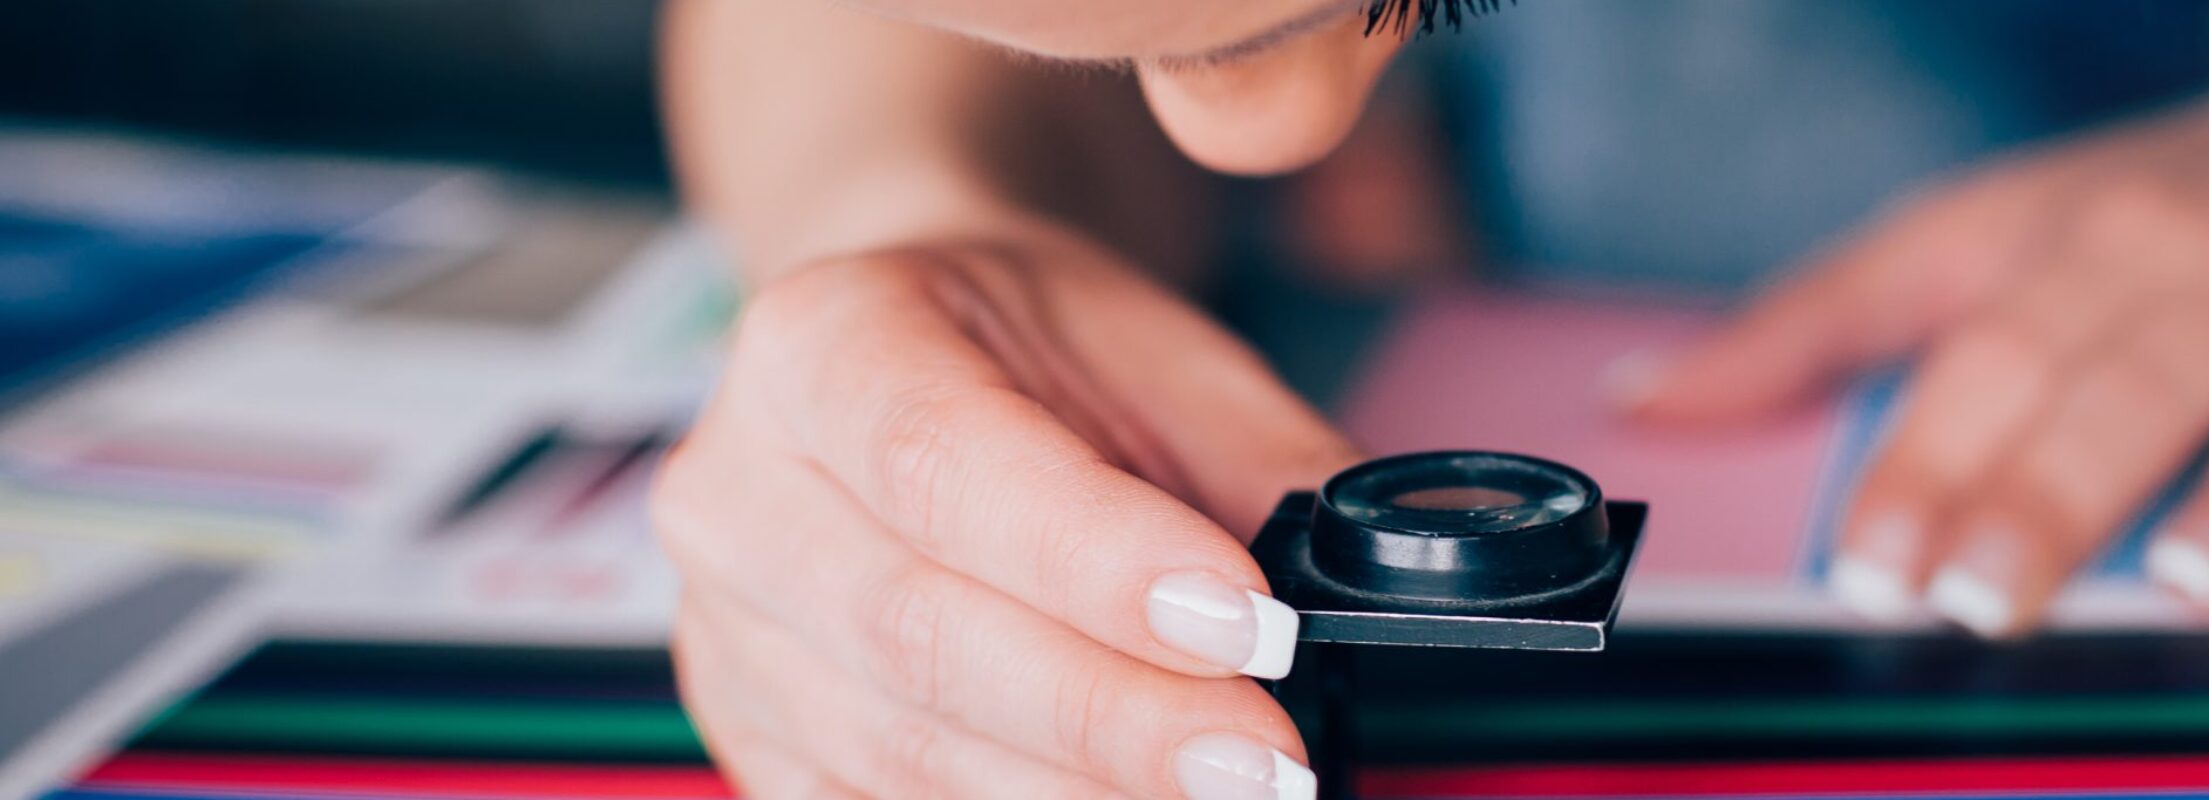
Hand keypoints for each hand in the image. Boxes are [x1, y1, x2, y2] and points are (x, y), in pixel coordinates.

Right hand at [653, 234, 1355, 798]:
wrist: (914, 362)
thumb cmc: (1039, 352)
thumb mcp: (1165, 354)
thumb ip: (1271, 465)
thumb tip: (1392, 583)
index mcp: (818, 342)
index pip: (946, 462)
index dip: (1099, 561)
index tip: (1250, 624)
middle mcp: (735, 488)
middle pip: (919, 630)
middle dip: (1117, 715)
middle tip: (1270, 761)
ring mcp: (725, 629)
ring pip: (902, 749)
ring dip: (1081, 794)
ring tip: (1228, 796)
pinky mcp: (754, 737)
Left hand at [1620, 95, 2208, 635]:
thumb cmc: (2160, 219)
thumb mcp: (1979, 235)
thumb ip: (1822, 322)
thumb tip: (1651, 398)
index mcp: (2080, 243)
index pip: (1984, 356)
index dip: (1922, 459)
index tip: (1867, 563)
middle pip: (2124, 383)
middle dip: (2051, 492)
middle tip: (1986, 594)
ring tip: (2202, 583)